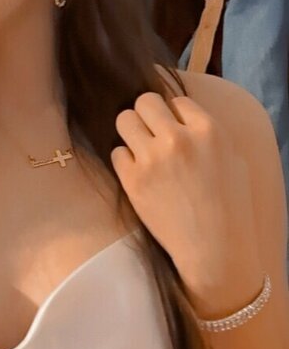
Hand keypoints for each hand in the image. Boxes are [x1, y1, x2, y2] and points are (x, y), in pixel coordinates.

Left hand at [110, 91, 259, 290]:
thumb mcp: (233, 160)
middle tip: (151, 132)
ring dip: (131, 131)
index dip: (174, 114)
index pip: (177, 100)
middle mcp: (177, 138)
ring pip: (124, 120)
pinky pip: (116, 152)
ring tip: (141, 148)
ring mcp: (152, 158)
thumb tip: (184, 120)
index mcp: (208, 130)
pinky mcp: (132, 179)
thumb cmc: (230, 207)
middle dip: (147, 114)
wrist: (214, 248)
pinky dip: (125, 160)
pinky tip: (139, 173)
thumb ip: (208, 135)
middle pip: (144, 101)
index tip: (175, 128)